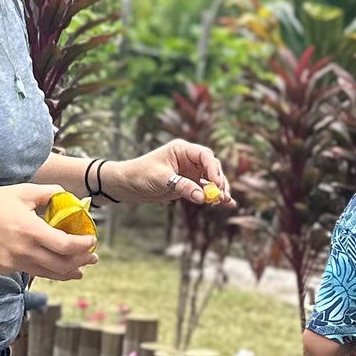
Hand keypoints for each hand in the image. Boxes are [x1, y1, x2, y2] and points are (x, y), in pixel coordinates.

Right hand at [0, 184, 99, 280]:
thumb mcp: (23, 191)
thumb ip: (49, 193)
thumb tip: (69, 197)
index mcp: (29, 230)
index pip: (65, 245)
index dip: (83, 246)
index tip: (92, 241)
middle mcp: (23, 250)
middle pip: (60, 265)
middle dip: (81, 263)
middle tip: (92, 258)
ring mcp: (12, 262)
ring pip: (47, 273)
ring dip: (66, 272)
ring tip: (78, 270)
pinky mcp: (3, 268)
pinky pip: (30, 271)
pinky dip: (45, 269)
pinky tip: (52, 265)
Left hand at [109, 139, 230, 208]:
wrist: (127, 185)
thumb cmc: (140, 174)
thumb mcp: (161, 179)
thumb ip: (182, 186)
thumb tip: (203, 197)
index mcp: (182, 150)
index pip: (205, 156)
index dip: (213, 169)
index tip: (216, 183)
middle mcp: (189, 159)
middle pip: (212, 168)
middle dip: (219, 181)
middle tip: (221, 196)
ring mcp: (190, 172)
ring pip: (211, 180)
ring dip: (219, 190)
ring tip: (225, 202)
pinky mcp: (188, 185)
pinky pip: (205, 190)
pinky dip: (214, 196)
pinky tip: (228, 205)